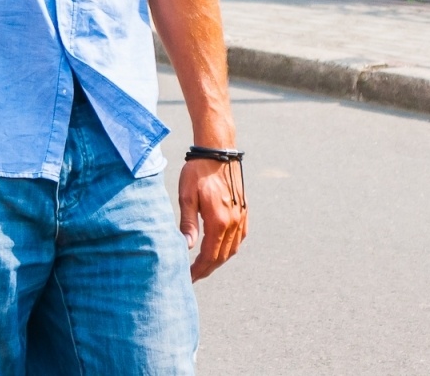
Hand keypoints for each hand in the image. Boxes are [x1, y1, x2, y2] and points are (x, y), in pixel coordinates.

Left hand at [178, 156, 247, 280]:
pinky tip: (220, 250)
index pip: (209, 255)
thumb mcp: (186, 196)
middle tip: (193, 276)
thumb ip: (188, 223)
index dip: (199, 270)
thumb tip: (186, 247)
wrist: (218, 151)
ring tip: (204, 266)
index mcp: (219, 221)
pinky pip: (240, 238)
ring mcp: (241, 217)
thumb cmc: (198, 172)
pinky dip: (230, 249)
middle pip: (222, 256)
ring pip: (232, 249)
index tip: (188, 277)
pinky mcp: (243, 211)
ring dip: (218, 260)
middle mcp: (233, 222)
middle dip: (207, 269)